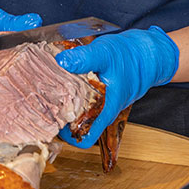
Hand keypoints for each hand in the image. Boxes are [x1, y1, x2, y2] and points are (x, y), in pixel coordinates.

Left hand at [56, 26, 178, 147]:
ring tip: (45, 96)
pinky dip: (70, 95)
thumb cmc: (131, 55)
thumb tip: (62, 61)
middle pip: (78, 127)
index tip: (50, 125)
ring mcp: (101, 102)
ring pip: (79, 113)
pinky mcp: (99, 92)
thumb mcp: (104, 53)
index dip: (67, 137)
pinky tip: (58, 83)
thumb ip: (84, 58)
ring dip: (64, 107)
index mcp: (106, 109)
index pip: (86, 138)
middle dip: (60, 120)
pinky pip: (82, 100)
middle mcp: (103, 109)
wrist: (148, 51)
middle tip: (41, 108)